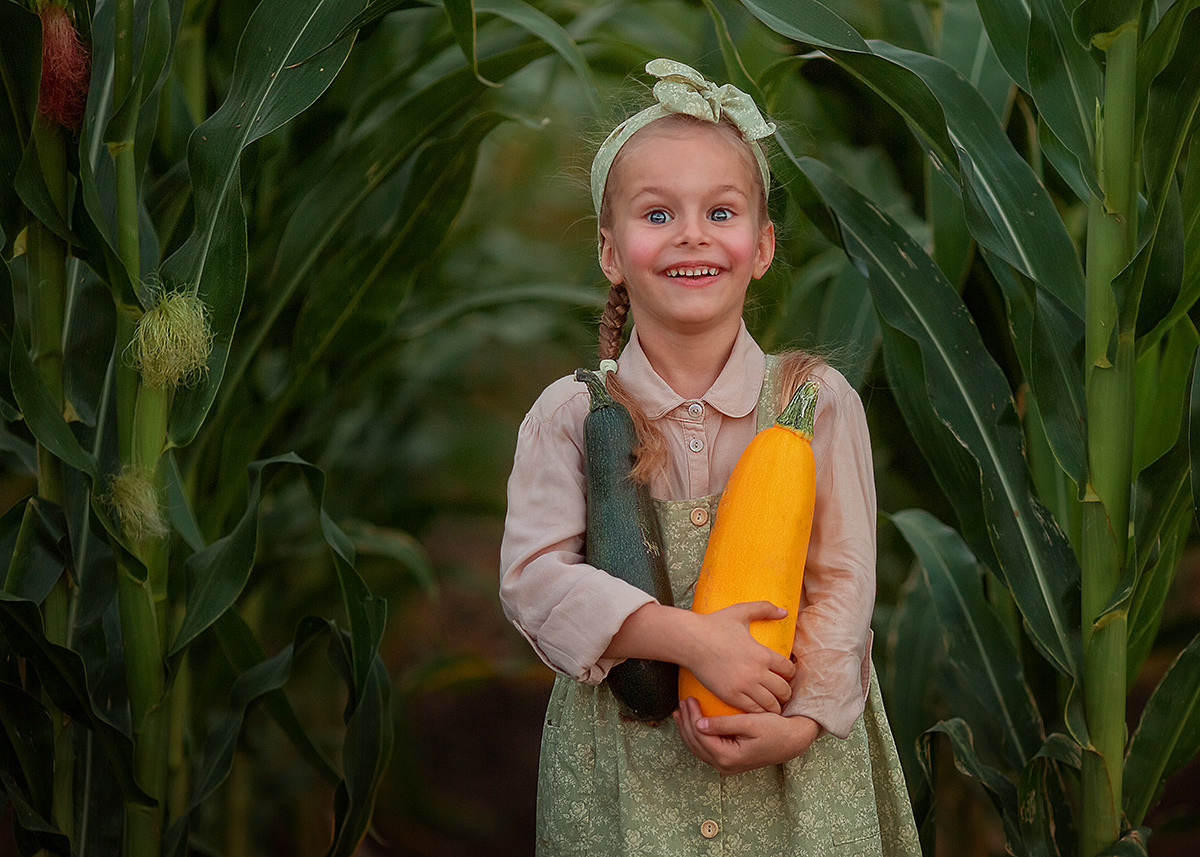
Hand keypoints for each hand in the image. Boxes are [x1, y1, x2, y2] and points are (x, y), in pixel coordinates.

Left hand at [673, 696, 819, 774]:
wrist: (792, 741)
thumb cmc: (775, 729)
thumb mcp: (750, 723)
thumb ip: (724, 724)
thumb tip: (699, 724)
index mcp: (728, 757)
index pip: (701, 736)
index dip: (692, 717)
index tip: (689, 698)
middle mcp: (725, 766)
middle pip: (695, 744)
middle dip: (685, 723)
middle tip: (681, 703)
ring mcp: (726, 765)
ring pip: (698, 748)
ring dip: (687, 730)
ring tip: (681, 712)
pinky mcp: (729, 761)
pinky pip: (706, 749)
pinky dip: (697, 736)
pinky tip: (693, 723)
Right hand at [689, 601, 795, 713]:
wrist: (690, 640)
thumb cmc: (714, 624)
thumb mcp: (741, 611)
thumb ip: (764, 608)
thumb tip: (785, 612)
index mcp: (762, 653)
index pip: (789, 670)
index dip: (790, 673)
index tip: (785, 675)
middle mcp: (756, 672)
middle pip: (783, 690)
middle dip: (785, 692)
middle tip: (781, 693)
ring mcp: (743, 686)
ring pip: (770, 704)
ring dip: (774, 705)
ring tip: (772, 703)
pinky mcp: (730, 696)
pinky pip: (753, 710)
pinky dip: (759, 711)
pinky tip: (757, 708)